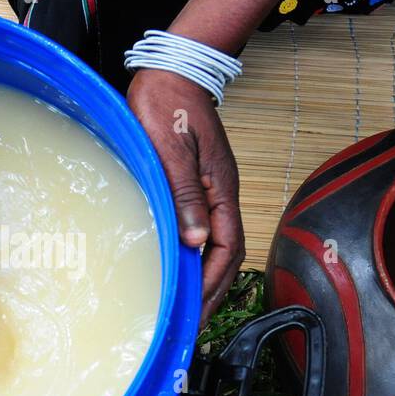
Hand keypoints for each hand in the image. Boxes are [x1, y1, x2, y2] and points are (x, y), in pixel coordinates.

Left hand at [127, 68, 244, 326]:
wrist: (173, 72)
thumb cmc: (168, 105)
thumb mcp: (173, 151)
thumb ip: (184, 195)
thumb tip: (195, 241)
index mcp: (220, 188)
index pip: (225, 246)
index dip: (212, 281)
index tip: (195, 308)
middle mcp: (221, 193)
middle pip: (226, 252)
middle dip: (212, 290)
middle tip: (193, 323)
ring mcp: (212, 189)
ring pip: (217, 243)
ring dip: (206, 277)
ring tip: (190, 306)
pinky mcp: (199, 184)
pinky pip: (205, 228)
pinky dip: (197, 255)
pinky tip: (183, 267)